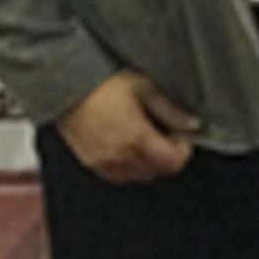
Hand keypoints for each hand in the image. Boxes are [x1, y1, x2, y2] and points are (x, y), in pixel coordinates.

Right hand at [53, 70, 199, 182]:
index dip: (182, 150)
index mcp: (137, 139)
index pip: (172, 163)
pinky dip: (126, 166)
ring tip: (143, 139)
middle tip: (163, 135)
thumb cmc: (102, 83)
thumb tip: (191, 125)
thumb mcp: (145, 88)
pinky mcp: (89, 162)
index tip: (180, 137)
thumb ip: (171, 111)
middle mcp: (119, 156)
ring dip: (145, 163)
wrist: (66, 85)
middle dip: (164, 156)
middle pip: (155, 171)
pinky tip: (125, 147)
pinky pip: (115, 175)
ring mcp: (102, 162)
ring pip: (136, 176)